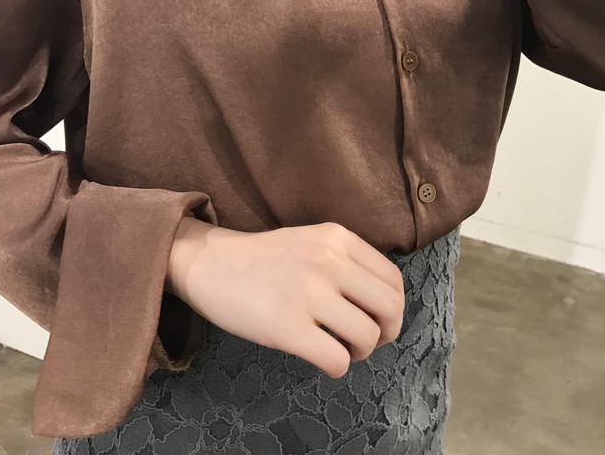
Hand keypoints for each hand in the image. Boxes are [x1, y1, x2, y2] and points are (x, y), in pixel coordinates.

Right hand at [167, 220, 405, 378]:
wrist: (210, 264)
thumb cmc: (264, 259)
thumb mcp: (312, 241)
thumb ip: (347, 261)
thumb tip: (384, 304)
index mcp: (337, 237)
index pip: (393, 280)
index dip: (394, 309)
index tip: (378, 321)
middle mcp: (328, 260)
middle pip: (389, 308)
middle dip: (385, 333)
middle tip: (363, 341)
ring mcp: (307, 293)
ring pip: (367, 336)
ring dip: (359, 352)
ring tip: (339, 348)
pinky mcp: (287, 327)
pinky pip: (336, 359)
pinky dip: (336, 367)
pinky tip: (321, 359)